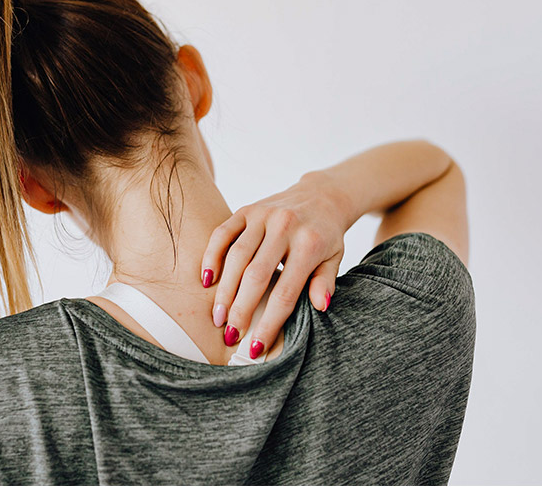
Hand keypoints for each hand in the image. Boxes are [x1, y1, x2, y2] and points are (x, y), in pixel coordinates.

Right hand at [201, 170, 350, 357]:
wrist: (321, 196)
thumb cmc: (326, 235)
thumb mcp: (335, 259)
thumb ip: (325, 283)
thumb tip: (319, 307)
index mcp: (309, 244)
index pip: (285, 292)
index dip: (269, 322)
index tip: (255, 346)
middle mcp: (284, 227)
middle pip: (256, 276)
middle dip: (240, 310)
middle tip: (230, 335)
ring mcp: (263, 216)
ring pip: (236, 257)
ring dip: (224, 290)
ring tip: (217, 316)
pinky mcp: (247, 209)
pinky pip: (223, 234)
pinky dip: (211, 256)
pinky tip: (207, 280)